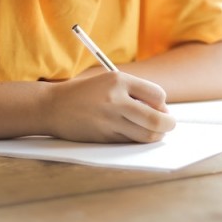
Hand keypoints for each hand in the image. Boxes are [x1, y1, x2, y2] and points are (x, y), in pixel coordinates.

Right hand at [44, 72, 175, 142]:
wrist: (53, 106)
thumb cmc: (86, 93)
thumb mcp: (109, 82)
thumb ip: (135, 92)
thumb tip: (163, 111)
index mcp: (119, 80)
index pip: (158, 95)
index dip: (162, 104)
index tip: (159, 108)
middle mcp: (115, 100)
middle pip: (156, 119)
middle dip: (168, 124)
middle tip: (168, 125)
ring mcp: (109, 120)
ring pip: (146, 135)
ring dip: (156, 135)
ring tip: (153, 131)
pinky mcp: (104, 137)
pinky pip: (130, 141)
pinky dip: (137, 139)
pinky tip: (133, 133)